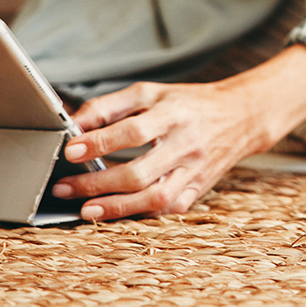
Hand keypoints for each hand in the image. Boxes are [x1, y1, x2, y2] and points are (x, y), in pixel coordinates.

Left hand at [52, 45, 305, 220]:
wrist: (240, 116)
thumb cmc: (187, 103)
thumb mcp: (150, 93)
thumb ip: (111, 106)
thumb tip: (75, 124)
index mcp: (173, 112)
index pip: (133, 131)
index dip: (100, 142)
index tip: (71, 150)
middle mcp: (185, 143)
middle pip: (139, 171)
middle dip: (97, 183)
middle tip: (65, 186)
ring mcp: (193, 171)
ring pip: (153, 198)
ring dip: (115, 207)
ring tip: (84, 209)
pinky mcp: (197, 190)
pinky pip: (166, 209)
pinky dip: (139, 213)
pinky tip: (114, 212)